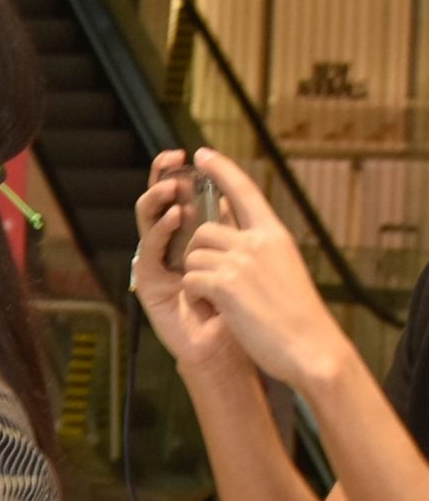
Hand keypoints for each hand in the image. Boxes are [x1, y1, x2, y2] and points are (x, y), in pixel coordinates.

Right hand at [131, 149, 248, 380]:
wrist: (231, 348)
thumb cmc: (239, 307)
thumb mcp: (242, 259)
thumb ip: (231, 230)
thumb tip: (230, 195)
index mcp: (194, 237)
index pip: (186, 198)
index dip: (186, 174)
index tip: (195, 152)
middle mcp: (172, 247)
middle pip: (161, 204)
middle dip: (163, 177)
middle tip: (172, 159)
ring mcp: (158, 264)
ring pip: (149, 222)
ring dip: (158, 200)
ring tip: (173, 185)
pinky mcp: (148, 284)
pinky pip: (149, 252)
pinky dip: (160, 232)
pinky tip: (173, 218)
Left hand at [180, 150, 354, 395]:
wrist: (310, 346)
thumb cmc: (296, 314)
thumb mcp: (282, 267)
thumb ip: (258, 246)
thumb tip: (231, 225)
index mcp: (274, 234)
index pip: (244, 191)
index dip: (222, 170)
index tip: (203, 154)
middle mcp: (257, 241)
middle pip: (204, 231)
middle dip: (199, 255)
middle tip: (216, 283)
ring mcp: (240, 261)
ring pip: (193, 257)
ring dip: (198, 279)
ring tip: (223, 301)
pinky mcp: (225, 284)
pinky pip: (189, 280)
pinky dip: (196, 297)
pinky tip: (218, 310)